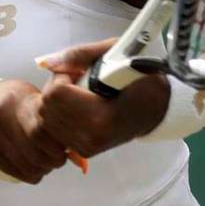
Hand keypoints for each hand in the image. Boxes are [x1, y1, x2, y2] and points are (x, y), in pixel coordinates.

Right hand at [0, 79, 68, 183]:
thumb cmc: (6, 99)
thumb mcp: (26, 93)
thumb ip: (47, 110)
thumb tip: (73, 137)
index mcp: (14, 98)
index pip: (42, 132)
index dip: (57, 147)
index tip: (64, 150)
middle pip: (36, 154)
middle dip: (52, 162)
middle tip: (56, 160)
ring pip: (25, 167)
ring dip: (40, 170)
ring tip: (43, 164)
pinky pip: (10, 171)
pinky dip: (24, 173)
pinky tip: (27, 166)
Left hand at [36, 39, 169, 157]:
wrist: (158, 108)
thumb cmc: (140, 78)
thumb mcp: (115, 54)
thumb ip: (79, 54)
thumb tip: (47, 62)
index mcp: (101, 116)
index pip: (56, 93)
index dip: (62, 77)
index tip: (78, 72)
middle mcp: (92, 136)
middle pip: (47, 106)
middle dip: (56, 88)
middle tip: (75, 81)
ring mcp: (88, 146)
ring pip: (47, 119)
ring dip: (56, 103)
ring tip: (76, 94)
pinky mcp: (86, 151)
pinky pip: (55, 131)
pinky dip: (59, 117)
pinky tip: (76, 108)